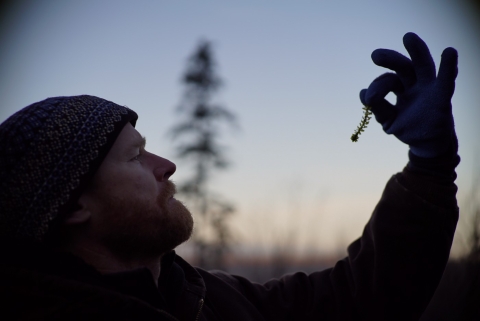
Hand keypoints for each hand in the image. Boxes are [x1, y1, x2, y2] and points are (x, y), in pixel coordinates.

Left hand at [359, 32, 457, 157]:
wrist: (427, 143)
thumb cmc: (407, 128)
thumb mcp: (389, 121)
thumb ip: (378, 109)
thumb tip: (363, 93)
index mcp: (399, 88)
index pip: (386, 82)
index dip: (376, 88)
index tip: (369, 99)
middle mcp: (413, 84)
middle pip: (402, 66)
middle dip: (390, 59)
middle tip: (375, 55)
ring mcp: (428, 88)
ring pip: (422, 66)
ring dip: (417, 51)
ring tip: (408, 37)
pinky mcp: (441, 96)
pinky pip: (446, 80)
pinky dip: (448, 67)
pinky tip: (449, 52)